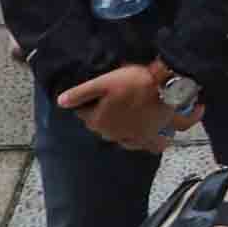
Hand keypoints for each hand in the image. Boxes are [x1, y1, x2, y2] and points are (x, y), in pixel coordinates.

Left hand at [58, 61, 182, 153]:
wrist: (166, 88)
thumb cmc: (134, 82)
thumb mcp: (104, 82)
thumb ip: (80, 93)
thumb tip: (61, 102)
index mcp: (98, 121)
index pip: (82, 113)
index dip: (86, 101)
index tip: (94, 91)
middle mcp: (111, 134)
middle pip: (99, 124)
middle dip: (100, 113)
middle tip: (109, 98)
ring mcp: (130, 138)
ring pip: (115, 134)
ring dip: (115, 125)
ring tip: (121, 111)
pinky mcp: (146, 138)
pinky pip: (136, 144)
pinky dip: (133, 140)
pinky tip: (134, 133)